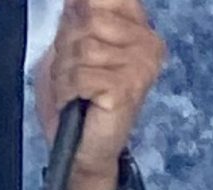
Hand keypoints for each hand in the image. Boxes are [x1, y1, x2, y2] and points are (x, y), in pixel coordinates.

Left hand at [35, 0, 164, 189]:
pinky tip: (77, 103)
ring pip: (81, 49)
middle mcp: (147, 42)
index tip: (75, 39)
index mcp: (137, 26)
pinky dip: (68, 91)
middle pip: (86, 19)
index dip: (77, 13)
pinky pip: (80, 76)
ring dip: (65, 74)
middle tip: (74, 75)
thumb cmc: (78, 101)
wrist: (84, 152)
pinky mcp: (127, 88)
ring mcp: (141, 65)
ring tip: (76, 92)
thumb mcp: (70, 48)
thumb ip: (75, 16)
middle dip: (66, 49)